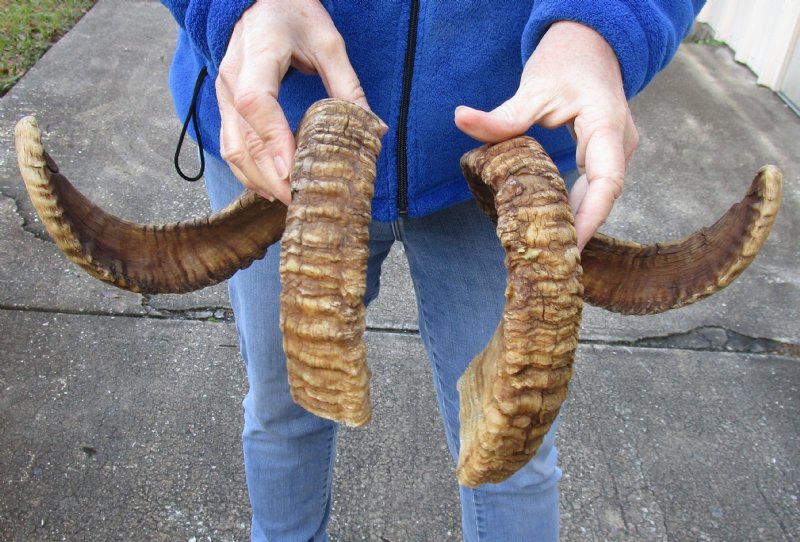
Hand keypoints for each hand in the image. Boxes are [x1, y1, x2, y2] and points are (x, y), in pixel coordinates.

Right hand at [215, 0, 370, 202]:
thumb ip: (348, 86)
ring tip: (288, 198)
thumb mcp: (328, 43)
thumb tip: (374, 128)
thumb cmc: (292, 14)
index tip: (291, 170)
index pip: (256, 101)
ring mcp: (222, 93)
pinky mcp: (224, 104)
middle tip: (299, 198)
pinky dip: (247, 170)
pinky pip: (230, 144)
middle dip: (270, 175)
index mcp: (257, 53)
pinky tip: (268, 187)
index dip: (272, 139)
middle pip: (243, 137)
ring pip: (232, 147)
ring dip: (258, 179)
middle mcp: (232, 77)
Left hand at [455, 21, 638, 249]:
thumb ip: (502, 115)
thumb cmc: (566, 61)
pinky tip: (554, 226)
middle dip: (581, 228)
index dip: (591, 217)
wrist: (590, 44)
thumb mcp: (533, 87)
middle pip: (604, 195)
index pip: (607, 181)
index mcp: (607, 125)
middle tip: (550, 259)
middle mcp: (620, 142)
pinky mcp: (606, 154)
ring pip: (600, 194)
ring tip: (549, 251)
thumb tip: (460, 119)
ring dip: (578, 220)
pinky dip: (576, 205)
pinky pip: (594, 186)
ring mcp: (616, 150)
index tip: (572, 244)